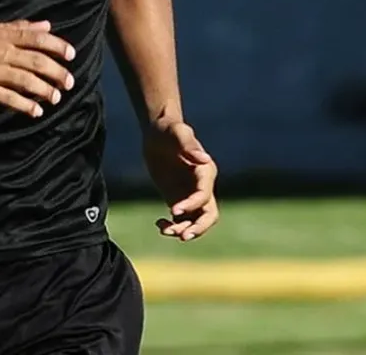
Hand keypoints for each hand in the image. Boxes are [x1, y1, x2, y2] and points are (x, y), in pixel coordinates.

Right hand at [0, 20, 75, 116]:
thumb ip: (19, 28)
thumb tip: (47, 25)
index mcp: (2, 35)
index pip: (36, 38)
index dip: (57, 46)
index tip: (72, 55)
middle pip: (36, 61)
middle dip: (57, 72)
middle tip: (70, 82)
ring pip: (26, 81)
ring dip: (45, 91)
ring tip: (56, 98)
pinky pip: (9, 99)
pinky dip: (25, 106)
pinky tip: (36, 111)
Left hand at [142, 118, 218, 240]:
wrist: (156, 133)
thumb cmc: (168, 129)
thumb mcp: (177, 132)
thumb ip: (188, 144)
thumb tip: (204, 158)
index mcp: (205, 171)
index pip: (204, 195)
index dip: (192, 205)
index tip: (173, 210)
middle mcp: (202, 186)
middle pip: (209, 215)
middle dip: (198, 228)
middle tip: (182, 236)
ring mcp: (191, 195)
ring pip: (195, 221)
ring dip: (183, 229)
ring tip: (164, 230)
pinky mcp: (179, 199)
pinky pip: (181, 220)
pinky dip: (172, 226)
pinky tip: (159, 224)